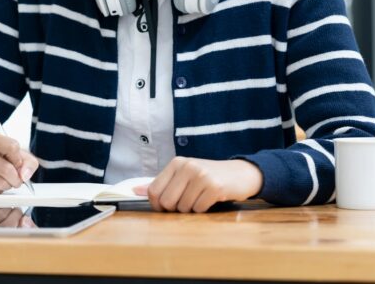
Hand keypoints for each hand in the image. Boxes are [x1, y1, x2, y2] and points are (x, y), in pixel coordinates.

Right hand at [0, 132, 38, 193]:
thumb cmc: (0, 158)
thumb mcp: (17, 155)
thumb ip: (29, 163)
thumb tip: (25, 175)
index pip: (12, 147)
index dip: (18, 159)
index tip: (17, 163)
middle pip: (6, 169)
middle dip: (16, 178)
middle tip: (16, 179)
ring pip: (0, 182)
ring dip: (7, 185)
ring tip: (5, 180)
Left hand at [133, 158, 262, 212]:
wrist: (240, 174)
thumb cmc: (208, 177)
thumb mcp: (183, 175)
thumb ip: (161, 183)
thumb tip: (134, 191)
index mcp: (176, 163)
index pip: (154, 191)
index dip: (158, 205)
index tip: (167, 208)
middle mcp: (187, 166)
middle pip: (166, 202)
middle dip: (175, 209)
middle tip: (187, 203)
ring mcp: (201, 175)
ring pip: (183, 208)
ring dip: (191, 210)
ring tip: (200, 199)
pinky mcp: (215, 187)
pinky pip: (199, 209)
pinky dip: (203, 210)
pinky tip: (210, 200)